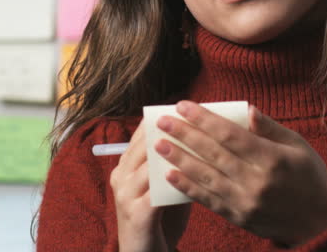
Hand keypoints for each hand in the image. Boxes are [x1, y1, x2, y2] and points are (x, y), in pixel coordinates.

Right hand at [110, 120, 190, 251]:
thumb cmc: (162, 217)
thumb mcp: (165, 182)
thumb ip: (175, 160)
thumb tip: (201, 133)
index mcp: (126, 164)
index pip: (143, 132)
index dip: (165, 118)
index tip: (190, 108)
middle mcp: (121, 175)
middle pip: (147, 143)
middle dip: (173, 130)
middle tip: (201, 119)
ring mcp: (125, 194)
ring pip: (152, 163)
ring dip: (178, 152)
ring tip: (205, 143)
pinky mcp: (136, 214)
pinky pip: (158, 192)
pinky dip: (179, 181)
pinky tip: (199, 176)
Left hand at [154, 101, 326, 246]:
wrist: (320, 224)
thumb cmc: (310, 178)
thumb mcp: (300, 147)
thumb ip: (271, 128)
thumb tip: (247, 109)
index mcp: (273, 159)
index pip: (231, 135)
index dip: (205, 119)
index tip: (183, 105)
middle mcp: (257, 181)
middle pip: (214, 154)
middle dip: (185, 135)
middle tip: (162, 121)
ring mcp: (247, 202)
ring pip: (207, 177)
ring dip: (180, 160)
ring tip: (159, 145)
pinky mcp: (240, 218)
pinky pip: (209, 201)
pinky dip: (188, 188)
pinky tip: (170, 175)